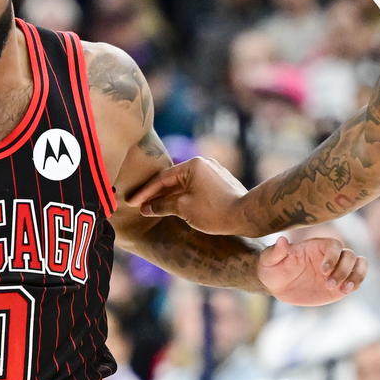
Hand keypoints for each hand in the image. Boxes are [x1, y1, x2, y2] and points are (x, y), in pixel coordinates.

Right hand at [128, 157, 252, 235]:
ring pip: (184, 184)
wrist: (247, 215)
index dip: (145, 192)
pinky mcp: (220, 182)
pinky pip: (195, 187)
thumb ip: (163, 206)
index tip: (132, 202)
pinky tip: (174, 206)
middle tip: (139, 205)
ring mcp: (213, 172)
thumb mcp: (184, 209)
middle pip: (173, 179)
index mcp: (193, 165)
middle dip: (156, 194)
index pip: (162, 179)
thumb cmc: (215, 211)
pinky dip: (183, 196)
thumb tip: (146, 208)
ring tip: (153, 208)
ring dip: (169, 196)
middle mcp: (204, 164)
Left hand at [256, 235, 366, 305]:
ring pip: (360, 265)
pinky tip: (344, 291)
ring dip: (356, 276)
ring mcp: (338, 270)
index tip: (323, 271)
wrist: (277, 284)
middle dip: (343, 270)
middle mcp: (331, 256)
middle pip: (350, 255)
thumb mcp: (269, 260)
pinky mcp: (340, 285)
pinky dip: (355, 284)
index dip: (332, 257)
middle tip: (328, 284)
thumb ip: (276, 251)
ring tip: (345, 289)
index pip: (334, 245)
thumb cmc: (273, 268)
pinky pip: (356, 280)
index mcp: (317, 246)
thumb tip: (282, 240)